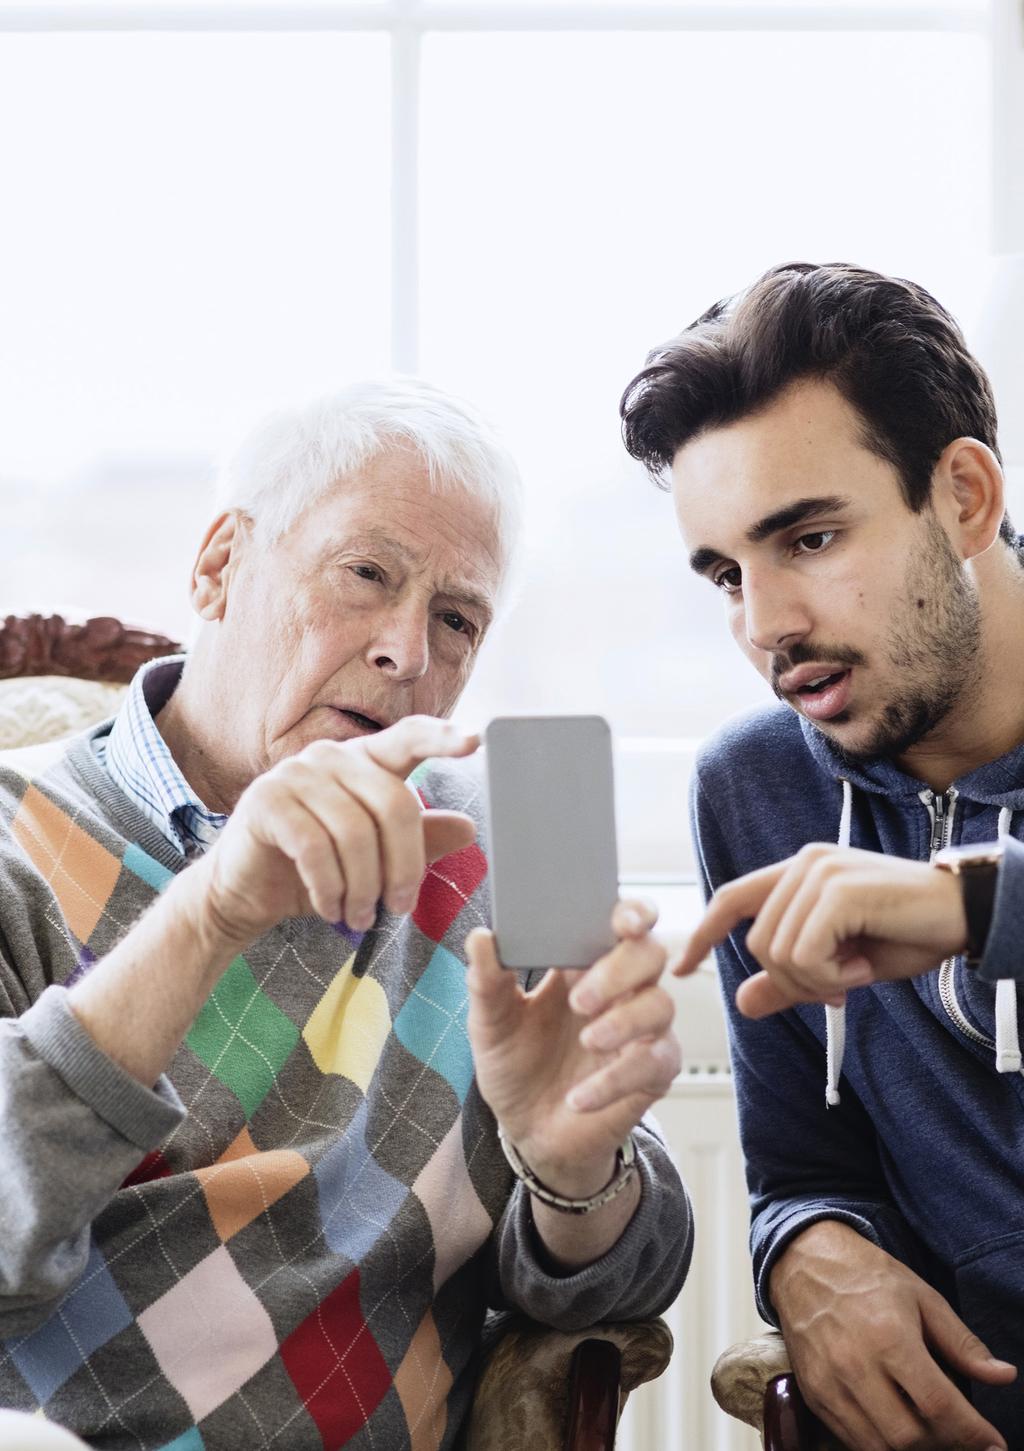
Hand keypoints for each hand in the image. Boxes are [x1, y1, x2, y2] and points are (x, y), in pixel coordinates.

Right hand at [192, 715, 477, 947]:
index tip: (475, 742)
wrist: (243, 893)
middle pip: (394, 804)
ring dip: (364, 887)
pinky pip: (315, 849)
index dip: (442, 738)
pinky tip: (331, 909)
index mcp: (363, 760)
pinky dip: (330, 888)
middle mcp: (331, 755)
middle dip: (403, 867)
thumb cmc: (314, 871)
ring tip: (360, 917)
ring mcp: (295, 773)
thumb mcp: (375, 860)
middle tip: (397, 909)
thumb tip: (469, 829)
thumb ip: (418, 841)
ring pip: (355, 833)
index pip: (409, 737)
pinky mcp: (265, 800)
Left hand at [465, 900, 679, 1197]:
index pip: (623, 921)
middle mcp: (621, 989)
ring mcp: (641, 1030)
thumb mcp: (490, 1022)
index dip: (634, 912)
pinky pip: (652, 1063)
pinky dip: (614, 1080)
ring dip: (624, 1021)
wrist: (526, 1129)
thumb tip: (481, 938)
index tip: (624, 920)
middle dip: (620, 969)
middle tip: (580, 999)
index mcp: (585, 962)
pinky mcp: (652, 1073)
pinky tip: (579, 1097)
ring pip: (661, 1004)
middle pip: (650, 954)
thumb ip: (486, 981)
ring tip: (587, 1041)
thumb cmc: (514, 1063)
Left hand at [674, 844, 967, 1017]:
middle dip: (794, 980)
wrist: (965, 917)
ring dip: (818, 980)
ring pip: (778, 952)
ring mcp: (819, 872)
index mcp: (799, 873)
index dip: (704, 935)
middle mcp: (804, 864)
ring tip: (857, 969)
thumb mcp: (840, 966)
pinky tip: (863, 966)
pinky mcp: (837, 891)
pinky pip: (804, 954)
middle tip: (840, 985)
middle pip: (758, 944)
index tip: (684, 969)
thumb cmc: (907, 934)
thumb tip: (742, 1002)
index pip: (732, 899)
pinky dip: (831, 976)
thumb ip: (791, 980)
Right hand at [770, 1221, 1015, 1449]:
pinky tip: (896, 1425)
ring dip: (912, 1448)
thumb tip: (1002, 1376)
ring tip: (930, 1432)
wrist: (802, 1262)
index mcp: (889, 1337)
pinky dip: (880, 1443)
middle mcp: (855, 1366)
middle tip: (961, 1435)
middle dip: (945, 1444)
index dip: (973, 1433)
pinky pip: (850, 1441)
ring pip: (879, 1447)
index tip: (993, 1443)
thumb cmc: (866, 1275)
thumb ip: (962, 1343)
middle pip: (909, 1437)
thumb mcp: (922, 1297)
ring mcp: (829, 1384)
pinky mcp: (812, 1394)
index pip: (939, 1406)